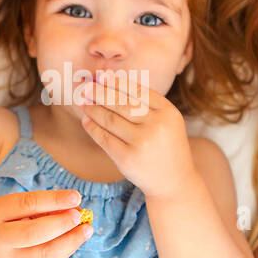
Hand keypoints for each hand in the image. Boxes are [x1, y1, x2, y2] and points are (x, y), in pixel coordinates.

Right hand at [0, 189, 91, 257]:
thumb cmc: (0, 221)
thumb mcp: (10, 207)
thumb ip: (38, 206)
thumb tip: (73, 207)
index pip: (26, 204)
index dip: (53, 200)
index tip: (76, 197)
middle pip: (33, 234)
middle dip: (61, 224)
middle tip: (80, 216)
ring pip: (44, 254)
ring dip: (70, 241)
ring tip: (86, 230)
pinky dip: (63, 252)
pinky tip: (73, 242)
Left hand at [75, 71, 193, 198]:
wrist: (174, 181)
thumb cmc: (167, 146)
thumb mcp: (167, 121)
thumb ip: (147, 104)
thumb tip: (113, 82)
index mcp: (168, 112)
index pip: (138, 91)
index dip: (118, 83)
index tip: (102, 77)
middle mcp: (156, 125)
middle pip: (121, 103)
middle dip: (100, 93)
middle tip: (86, 87)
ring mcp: (141, 143)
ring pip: (110, 119)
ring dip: (93, 109)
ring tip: (83, 102)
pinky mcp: (127, 158)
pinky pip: (104, 138)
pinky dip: (92, 128)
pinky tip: (86, 120)